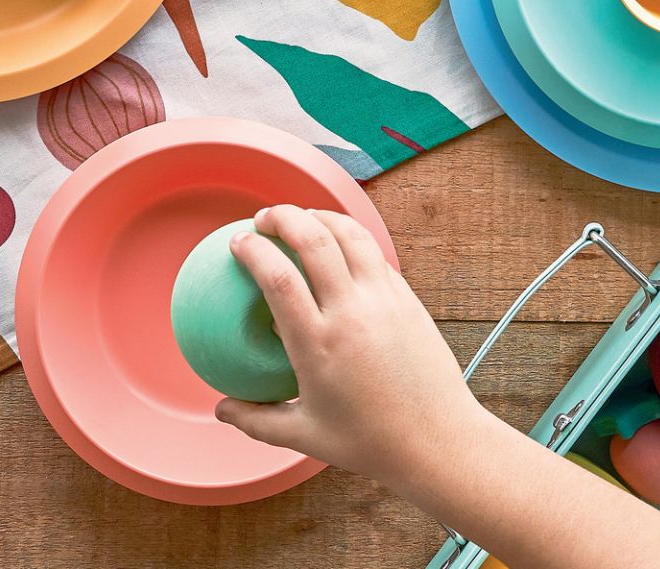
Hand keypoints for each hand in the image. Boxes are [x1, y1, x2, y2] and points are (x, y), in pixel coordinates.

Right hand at [214, 205, 491, 493]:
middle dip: (283, 216)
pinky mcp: (408, 299)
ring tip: (302, 218)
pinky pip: (375, 254)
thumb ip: (256, 421)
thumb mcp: (305, 436)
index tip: (238, 242)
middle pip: (313, 239)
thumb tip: (221, 410)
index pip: (278, 277)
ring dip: (320, 216)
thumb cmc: (370, 443)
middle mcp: (351, 313)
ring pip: (350, 235)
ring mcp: (384, 301)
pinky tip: (339, 245)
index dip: (253, 249)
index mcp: (318, 344)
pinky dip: (350, 238)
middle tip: (264, 218)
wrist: (438, 442)